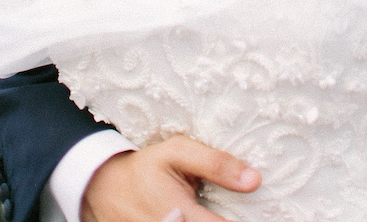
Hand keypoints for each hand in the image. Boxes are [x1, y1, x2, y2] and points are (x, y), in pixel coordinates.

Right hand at [81, 140, 259, 221]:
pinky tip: (201, 215)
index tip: (262, 212)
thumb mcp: (178, 152)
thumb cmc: (145, 168)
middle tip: (239, 211)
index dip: (246, 221)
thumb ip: (217, 164)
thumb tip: (254, 180)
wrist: (104, 189)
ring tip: (215, 210)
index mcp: (181, 214)